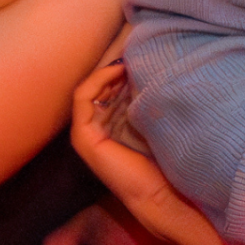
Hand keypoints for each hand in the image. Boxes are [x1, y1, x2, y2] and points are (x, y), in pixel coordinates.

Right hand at [70, 63, 201, 244]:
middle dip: (114, 66)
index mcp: (108, 125)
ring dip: (106, 70)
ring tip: (127, 60)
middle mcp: (93, 128)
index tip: (138, 55)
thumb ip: (143, 99)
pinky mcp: (83, 137)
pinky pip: (82, 98)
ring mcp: (85, 133)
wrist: (159, 194)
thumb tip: (147, 67)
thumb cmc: (162, 161)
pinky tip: (117, 72)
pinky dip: (98, 80)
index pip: (106, 88)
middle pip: (97, 86)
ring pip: (89, 88)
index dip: (119, 69)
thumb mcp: (151, 121)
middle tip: (132, 50)